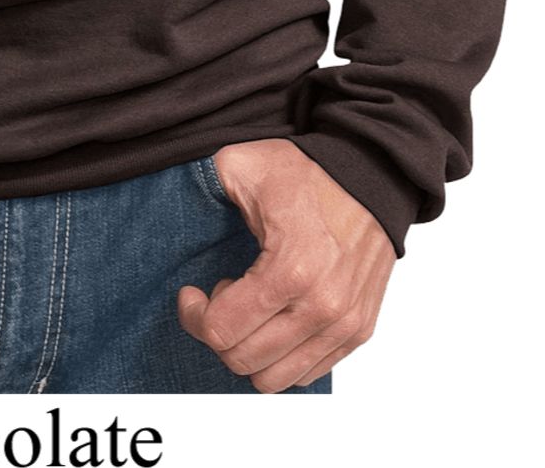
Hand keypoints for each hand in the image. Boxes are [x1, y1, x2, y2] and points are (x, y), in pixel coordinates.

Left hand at [176, 138, 395, 391]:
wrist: (371, 175)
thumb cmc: (308, 172)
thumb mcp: (243, 164)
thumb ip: (202, 182)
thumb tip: (173, 198)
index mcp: (289, 270)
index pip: (221, 331)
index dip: (194, 315)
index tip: (192, 292)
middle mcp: (321, 307)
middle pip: (243, 360)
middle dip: (219, 332)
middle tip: (221, 296)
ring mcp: (343, 324)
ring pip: (275, 379)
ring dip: (251, 348)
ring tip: (250, 307)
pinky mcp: (358, 331)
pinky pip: (308, 373)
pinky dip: (282, 356)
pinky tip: (276, 315)